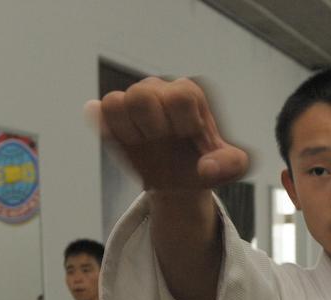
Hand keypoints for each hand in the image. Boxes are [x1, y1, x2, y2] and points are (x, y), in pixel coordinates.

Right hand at [86, 77, 248, 192]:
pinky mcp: (113, 114)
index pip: (180, 97)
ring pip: (115, 102)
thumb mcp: (231, 167)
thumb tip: (206, 168)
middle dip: (154, 128)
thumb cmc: (207, 164)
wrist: (182, 179)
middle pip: (142, 95)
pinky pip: (99, 113)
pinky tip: (132, 145)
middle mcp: (159, 89)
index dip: (184, 125)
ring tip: (148, 144)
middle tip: (164, 142)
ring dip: (132, 133)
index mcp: (190, 93)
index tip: (190, 139)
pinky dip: (112, 133)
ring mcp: (133, 99)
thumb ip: (231, 165)